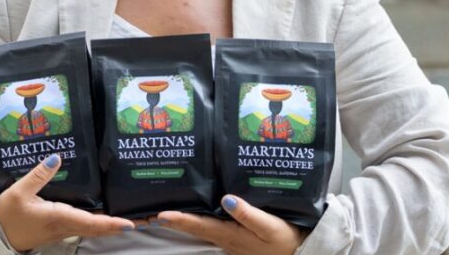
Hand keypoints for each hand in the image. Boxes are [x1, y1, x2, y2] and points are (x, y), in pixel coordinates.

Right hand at [0, 154, 134, 251]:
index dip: (111, 224)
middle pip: (97, 228)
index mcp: (58, 217)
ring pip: (92, 229)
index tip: (130, 223)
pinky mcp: (59, 229)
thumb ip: (40, 174)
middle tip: (143, 219)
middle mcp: (65, 227)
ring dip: (111, 226)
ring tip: (131, 217)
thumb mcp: (20, 191)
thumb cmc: (7, 214)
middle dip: (119, 226)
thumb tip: (58, 157)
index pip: (90, 222)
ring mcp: (63, 231)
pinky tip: (106, 216)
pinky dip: (98, 224)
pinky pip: (84, 227)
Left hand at [157, 195, 306, 254]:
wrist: (299, 252)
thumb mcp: (269, 226)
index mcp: (230, 234)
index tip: (160, 215)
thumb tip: (225, 198)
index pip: (199, 225)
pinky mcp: (233, 236)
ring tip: (159, 212)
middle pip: (193, 227)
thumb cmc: (285, 239)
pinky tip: (190, 213)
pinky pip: (209, 227)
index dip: (179, 219)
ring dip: (180, 221)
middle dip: (170, 220)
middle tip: (148, 213)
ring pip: (199, 228)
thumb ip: (247, 213)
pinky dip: (195, 220)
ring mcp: (227, 238)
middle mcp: (224, 237)